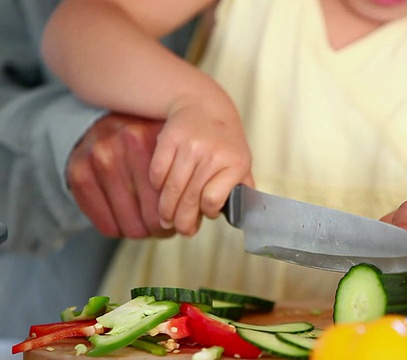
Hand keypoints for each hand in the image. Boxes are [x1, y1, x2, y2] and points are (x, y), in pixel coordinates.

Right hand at [67, 113, 174, 238]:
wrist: (107, 115)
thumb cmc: (146, 137)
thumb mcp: (168, 143)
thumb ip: (184, 172)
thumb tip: (199, 214)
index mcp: (146, 139)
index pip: (171, 199)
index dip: (180, 216)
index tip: (181, 219)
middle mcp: (118, 147)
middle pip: (151, 216)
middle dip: (161, 228)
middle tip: (164, 226)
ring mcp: (95, 161)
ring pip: (129, 225)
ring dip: (141, 232)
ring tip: (147, 225)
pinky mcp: (77, 175)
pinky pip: (106, 226)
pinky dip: (119, 230)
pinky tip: (126, 221)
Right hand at [149, 102, 253, 235]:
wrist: (204, 105)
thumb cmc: (223, 140)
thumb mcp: (240, 161)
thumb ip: (242, 188)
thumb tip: (244, 217)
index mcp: (235, 162)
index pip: (213, 199)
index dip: (206, 212)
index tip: (203, 215)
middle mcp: (213, 153)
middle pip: (190, 198)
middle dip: (181, 221)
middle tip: (178, 230)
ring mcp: (190, 145)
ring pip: (172, 188)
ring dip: (166, 209)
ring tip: (165, 218)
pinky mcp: (170, 138)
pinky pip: (157, 172)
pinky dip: (156, 185)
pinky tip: (160, 190)